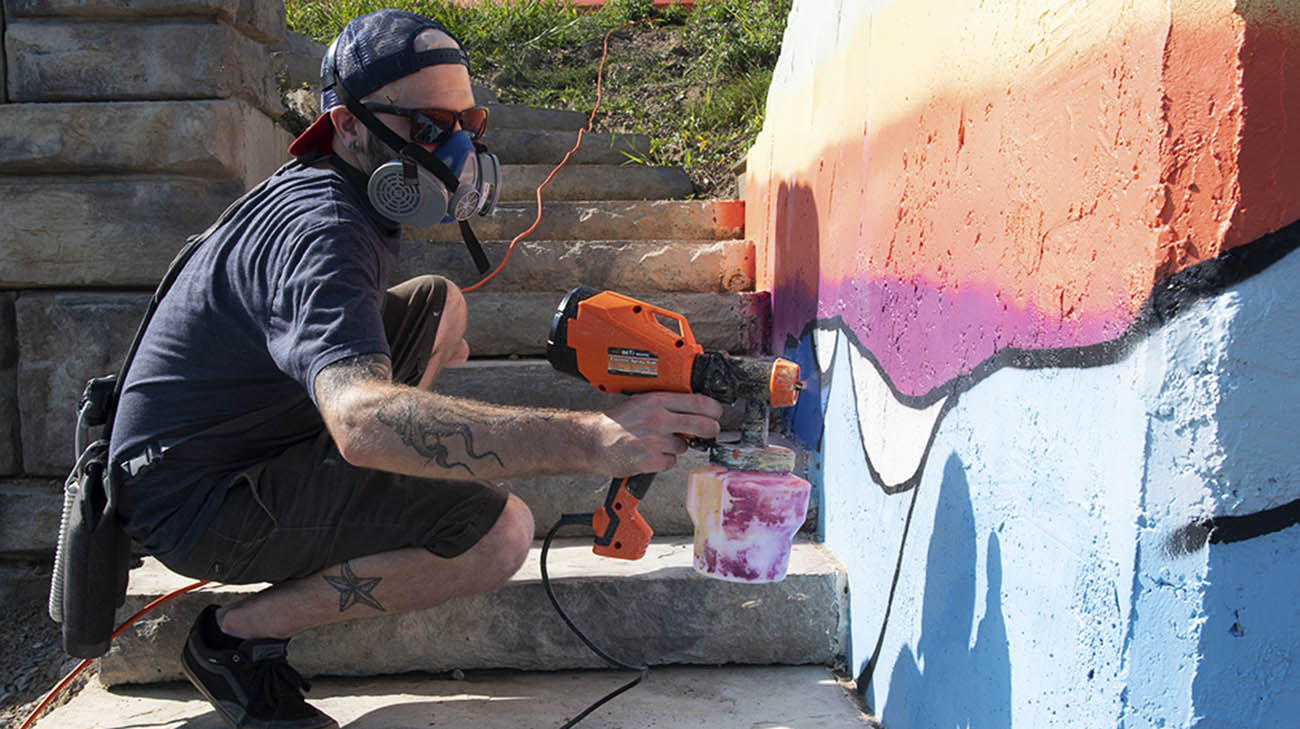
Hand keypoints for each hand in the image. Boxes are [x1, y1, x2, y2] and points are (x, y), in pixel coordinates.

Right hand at [589, 392, 722, 476]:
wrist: (593, 441)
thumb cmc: (618, 423)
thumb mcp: (642, 402)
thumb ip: (667, 405)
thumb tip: (694, 410)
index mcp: (657, 401)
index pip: (698, 402)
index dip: (714, 409)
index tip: (717, 413)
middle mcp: (658, 419)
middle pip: (702, 425)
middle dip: (711, 429)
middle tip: (711, 431)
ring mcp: (655, 440)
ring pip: (684, 447)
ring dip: (677, 448)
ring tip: (658, 443)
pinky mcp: (650, 460)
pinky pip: (671, 462)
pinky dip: (664, 461)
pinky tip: (651, 455)